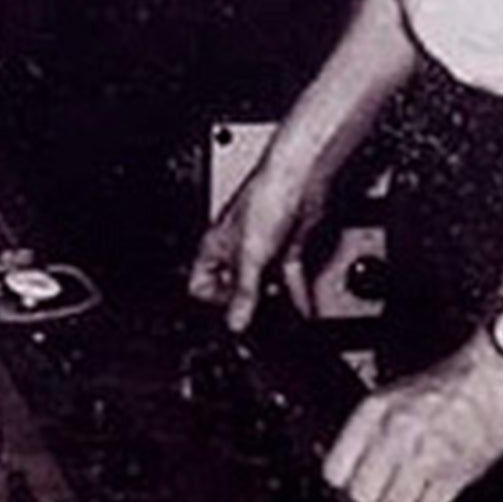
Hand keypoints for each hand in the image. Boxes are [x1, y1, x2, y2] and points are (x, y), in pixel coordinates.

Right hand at [187, 162, 328, 331]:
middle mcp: (237, 248)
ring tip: (278, 314)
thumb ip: (243, 292)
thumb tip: (235, 323)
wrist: (302, 178)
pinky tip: (301, 308)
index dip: (213, 300)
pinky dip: (295, 294)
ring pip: (262, 284)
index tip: (231, 310)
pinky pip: (288, 278)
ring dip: (271, 299)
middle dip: (246, 302)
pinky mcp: (287, 247)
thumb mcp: (250, 255)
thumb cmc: (267, 198)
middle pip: (234, 287)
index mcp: (215, 247)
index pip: (200, 284)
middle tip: (257, 316)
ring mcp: (263, 248)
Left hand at [323, 335, 502, 501]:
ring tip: (416, 482)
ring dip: (404, 501)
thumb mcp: (397, 393)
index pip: (335, 469)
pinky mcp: (455, 474)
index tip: (352, 481)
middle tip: (387, 483)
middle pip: (362, 495)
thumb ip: (369, 430)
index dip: (343, 480)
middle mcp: (397, 432)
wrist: (498, 371)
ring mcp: (425, 455)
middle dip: (374, 494)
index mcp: (377, 408)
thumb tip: (348, 470)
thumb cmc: (453, 380)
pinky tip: (436, 485)